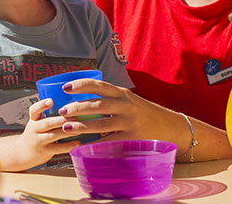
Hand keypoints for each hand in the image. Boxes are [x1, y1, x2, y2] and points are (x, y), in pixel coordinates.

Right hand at [8, 98, 80, 170]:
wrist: (22, 153)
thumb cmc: (36, 134)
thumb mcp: (37, 122)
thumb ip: (49, 115)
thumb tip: (72, 104)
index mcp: (33, 119)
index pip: (34, 110)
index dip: (42, 105)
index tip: (51, 101)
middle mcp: (34, 129)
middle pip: (47, 123)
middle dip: (61, 120)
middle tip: (75, 116)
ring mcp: (39, 141)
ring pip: (54, 135)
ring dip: (67, 131)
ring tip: (80, 128)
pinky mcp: (45, 151)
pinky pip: (58, 148)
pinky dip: (69, 145)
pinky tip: (78, 142)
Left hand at [57, 79, 179, 141]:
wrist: (169, 126)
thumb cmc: (143, 112)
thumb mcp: (128, 100)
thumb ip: (110, 99)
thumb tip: (81, 100)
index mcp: (122, 93)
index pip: (99, 85)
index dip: (81, 85)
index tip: (65, 87)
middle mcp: (125, 105)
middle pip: (98, 104)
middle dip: (78, 107)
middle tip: (61, 110)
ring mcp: (129, 122)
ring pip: (101, 123)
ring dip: (82, 126)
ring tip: (66, 127)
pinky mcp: (131, 138)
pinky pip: (109, 141)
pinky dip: (94, 144)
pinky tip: (82, 145)